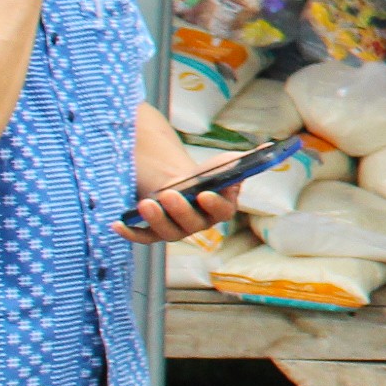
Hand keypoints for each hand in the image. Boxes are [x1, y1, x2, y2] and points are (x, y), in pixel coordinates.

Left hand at [121, 155, 237, 243]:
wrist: (180, 185)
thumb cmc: (204, 176)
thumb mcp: (222, 164)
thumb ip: (243, 159)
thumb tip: (269, 147)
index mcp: (220, 209)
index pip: (222, 212)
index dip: (214, 205)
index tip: (204, 193)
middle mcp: (199, 225)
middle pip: (192, 224)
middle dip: (180, 210)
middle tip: (169, 194)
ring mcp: (176, 231)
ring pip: (168, 232)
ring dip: (156, 220)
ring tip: (145, 203)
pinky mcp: (154, 233)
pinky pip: (143, 238)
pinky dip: (130, 233)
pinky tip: (116, 224)